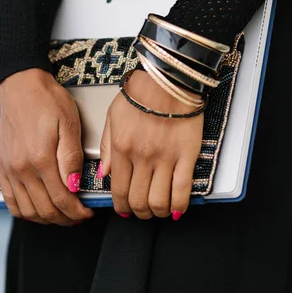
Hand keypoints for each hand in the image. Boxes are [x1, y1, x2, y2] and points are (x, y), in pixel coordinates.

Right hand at [0, 68, 93, 225]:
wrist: (21, 86)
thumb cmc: (47, 101)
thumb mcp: (69, 124)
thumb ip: (71, 158)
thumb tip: (74, 186)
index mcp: (41, 159)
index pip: (61, 199)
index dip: (77, 212)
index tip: (87, 213)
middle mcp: (22, 168)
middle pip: (45, 210)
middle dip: (65, 219)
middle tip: (78, 216)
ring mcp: (9, 169)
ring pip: (27, 211)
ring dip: (46, 219)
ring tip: (61, 214)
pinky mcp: (2, 167)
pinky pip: (10, 201)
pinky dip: (24, 212)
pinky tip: (37, 210)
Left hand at [99, 70, 202, 220]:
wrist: (169, 79)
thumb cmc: (141, 94)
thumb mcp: (113, 117)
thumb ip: (107, 148)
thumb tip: (104, 174)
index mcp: (122, 148)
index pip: (119, 189)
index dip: (121, 207)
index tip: (124, 210)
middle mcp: (142, 157)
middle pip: (138, 200)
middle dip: (139, 213)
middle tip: (142, 212)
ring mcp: (165, 158)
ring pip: (159, 201)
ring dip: (158, 212)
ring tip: (159, 211)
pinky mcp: (187, 156)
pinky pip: (182, 190)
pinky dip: (179, 206)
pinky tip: (177, 210)